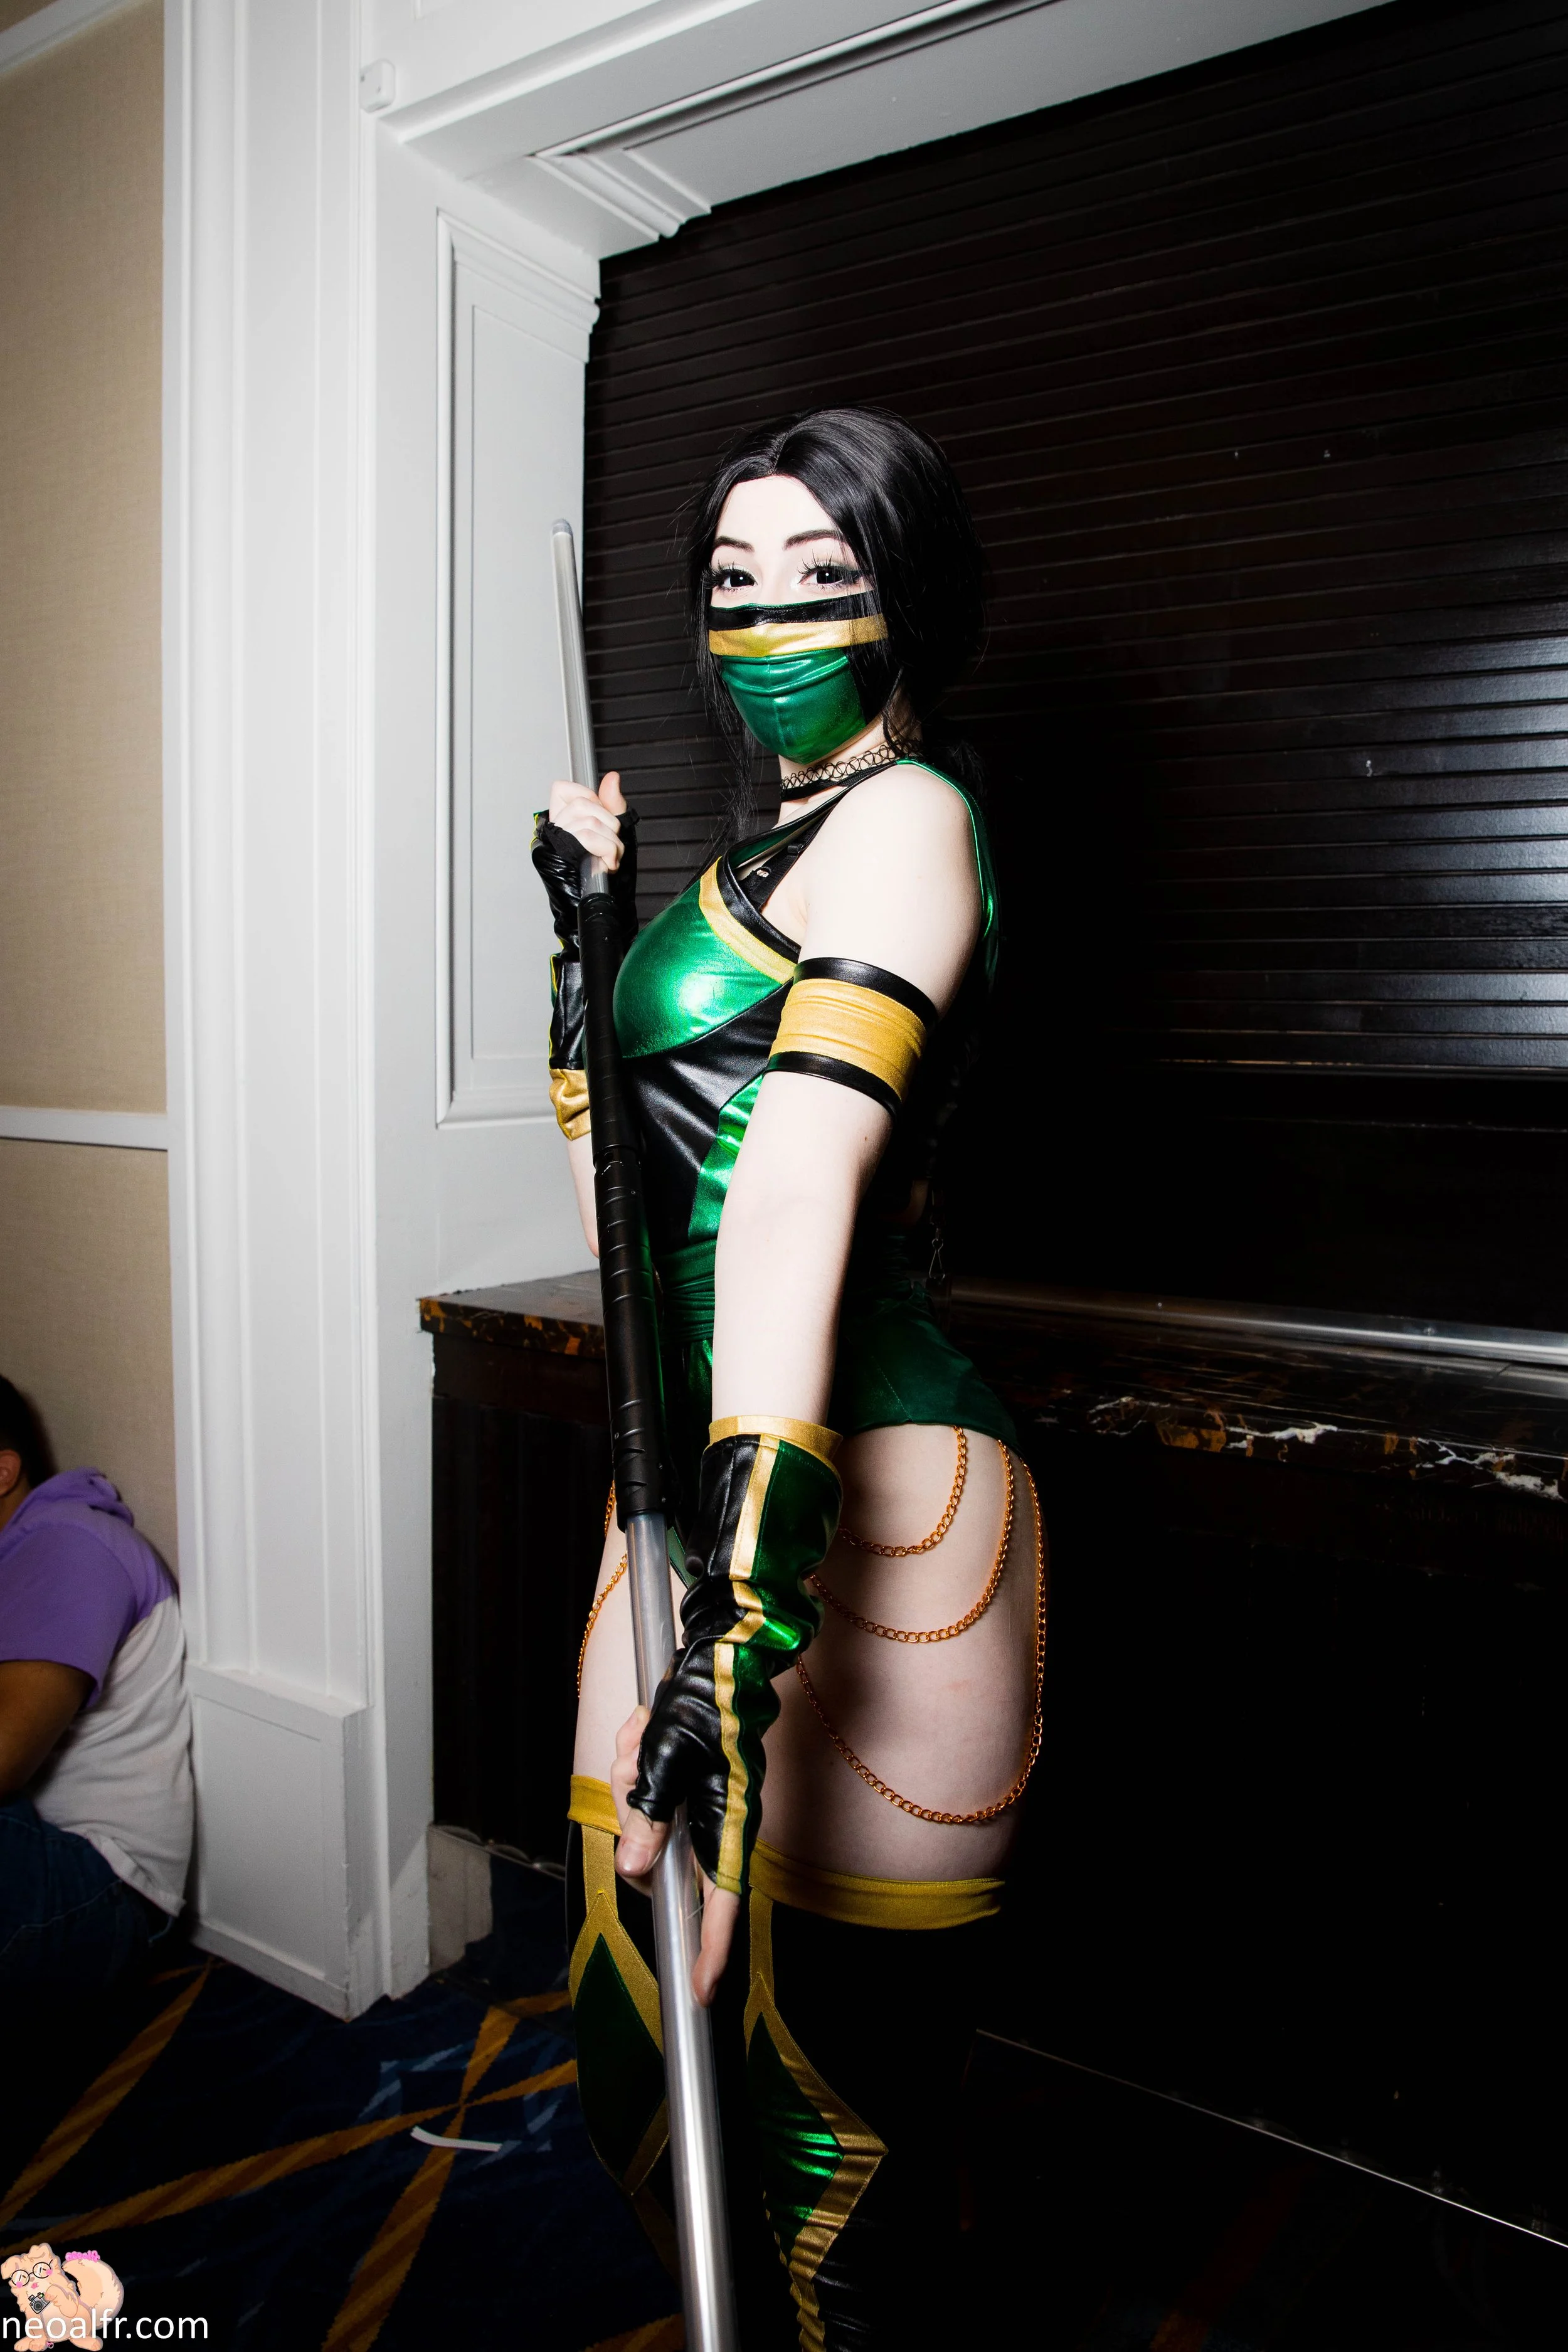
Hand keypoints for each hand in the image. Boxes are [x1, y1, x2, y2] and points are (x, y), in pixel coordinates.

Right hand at [549, 770, 625, 868]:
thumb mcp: (616, 832)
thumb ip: (613, 804)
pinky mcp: (556, 857)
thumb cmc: (609, 873)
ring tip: (610, 858)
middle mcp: (553, 829)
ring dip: (611, 842)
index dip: (588, 798)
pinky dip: (606, 850)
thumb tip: (612, 778)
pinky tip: (607, 864)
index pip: (561, 788)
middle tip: (611, 846)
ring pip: (588, 820)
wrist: (608, 904)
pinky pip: (586, 837)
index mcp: (562, 820)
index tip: (601, 821)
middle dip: (609, 824)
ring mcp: (553, 843)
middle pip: (582, 803)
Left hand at [611, 1706, 740, 2005]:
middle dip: (632, 1813)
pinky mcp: (685, 1782)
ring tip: (638, 1734)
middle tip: (630, 1767)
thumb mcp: (668, 1759)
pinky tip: (641, 1728)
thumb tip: (635, 1871)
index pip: (722, 1900)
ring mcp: (700, 1801)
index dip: (713, 1949)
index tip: (701, 1992)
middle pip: (660, 1853)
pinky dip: (634, 1762)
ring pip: (645, 1818)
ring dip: (629, 1777)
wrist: (721, 1652)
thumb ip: (651, 1817)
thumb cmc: (705, 1702)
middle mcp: (717, 1818)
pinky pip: (645, 1790)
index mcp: (728, 1820)